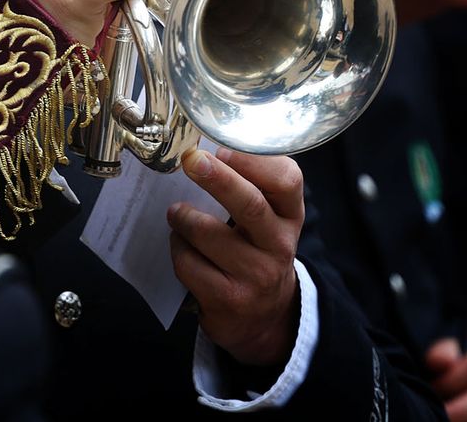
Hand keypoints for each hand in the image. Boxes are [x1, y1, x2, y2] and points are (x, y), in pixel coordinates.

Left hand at [167, 147, 302, 366]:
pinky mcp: (229, 299)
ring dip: (183, 218)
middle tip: (191, 160)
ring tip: (176, 214)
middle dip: (217, 179)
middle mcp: (280, 246)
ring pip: (209, 234)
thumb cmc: (256, 251)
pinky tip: (181, 246)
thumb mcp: (267, 220)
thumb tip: (202, 149)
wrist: (263, 318)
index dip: (254, 161)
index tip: (222, 149)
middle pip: (250, 205)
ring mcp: (256, 276)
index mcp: (290, 216)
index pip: (287, 181)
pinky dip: (177, 247)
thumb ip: (248, 186)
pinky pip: (189, 263)